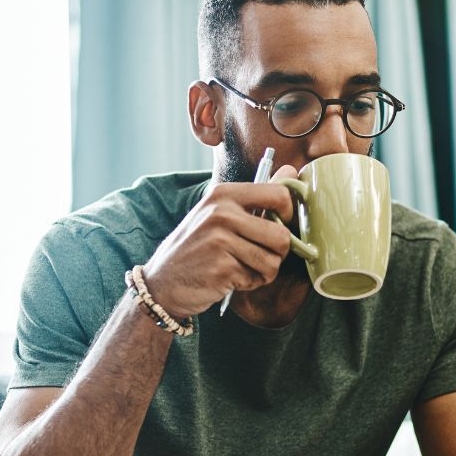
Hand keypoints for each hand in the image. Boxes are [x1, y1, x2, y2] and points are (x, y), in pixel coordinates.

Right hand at [140, 166, 297, 316]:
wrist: (163, 283)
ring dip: (263, 272)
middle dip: (277, 253)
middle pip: (281, 235)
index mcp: (223, 194)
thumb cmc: (197, 248)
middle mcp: (221, 213)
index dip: (289, 215)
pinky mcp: (222, 268)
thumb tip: (292, 172)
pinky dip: (249, 283)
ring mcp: (220, 241)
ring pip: (273, 261)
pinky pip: (257, 278)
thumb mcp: (220, 213)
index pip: (279, 194)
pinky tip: (230, 279)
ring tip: (241, 268)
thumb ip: (258, 195)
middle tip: (258, 256)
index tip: (278, 226)